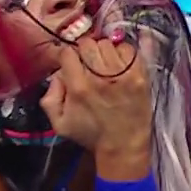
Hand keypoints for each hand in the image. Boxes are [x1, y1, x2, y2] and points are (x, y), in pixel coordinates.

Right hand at [38, 37, 150, 159]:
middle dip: (84, 51)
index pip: (68, 52)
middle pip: (88, 44)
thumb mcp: (60, 124)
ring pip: (107, 44)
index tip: (71, 63)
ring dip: (103, 51)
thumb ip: (49, 98)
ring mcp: (123, 75)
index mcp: (79, 88)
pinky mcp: (140, 75)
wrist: (123, 146)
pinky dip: (123, 53)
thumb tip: (57, 76)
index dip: (67, 56)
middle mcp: (100, 77)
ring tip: (105, 65)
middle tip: (88, 63)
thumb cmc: (91, 134)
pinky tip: (119, 65)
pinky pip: (129, 50)